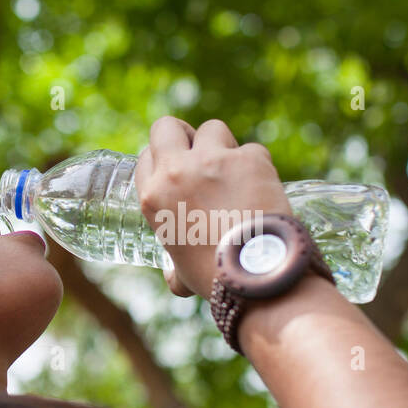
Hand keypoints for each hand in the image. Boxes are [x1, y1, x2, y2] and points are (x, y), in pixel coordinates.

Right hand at [134, 116, 292, 298]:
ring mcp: (213, 160)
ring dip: (223, 144)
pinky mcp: (249, 158)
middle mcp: (177, 171)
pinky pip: (252, 149)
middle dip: (183, 134)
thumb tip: (175, 281)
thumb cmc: (216, 276)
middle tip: (199, 151)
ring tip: (234, 168)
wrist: (256, 272)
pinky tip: (262, 186)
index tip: (176, 167)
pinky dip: (257, 165)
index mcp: (153, 197)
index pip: (145, 157)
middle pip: (166, 126)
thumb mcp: (182, 272)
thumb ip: (175, 270)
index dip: (161, 159)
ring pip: (213, 128)